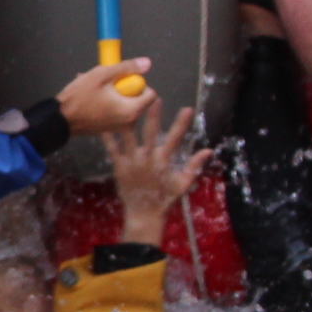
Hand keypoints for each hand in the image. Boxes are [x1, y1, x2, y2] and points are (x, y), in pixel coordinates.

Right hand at [57, 57, 156, 135]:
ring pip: (126, 104)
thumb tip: (147, 63)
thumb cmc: (80, 97)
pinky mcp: (111, 130)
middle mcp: (130, 122)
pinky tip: (93, 97)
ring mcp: (120, 128)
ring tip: (95, 88)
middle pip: (138, 99)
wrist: (60, 119)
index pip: (151, 94)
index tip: (121, 81)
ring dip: (115, 94)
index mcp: (132, 110)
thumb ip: (127, 68)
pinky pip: (117, 112)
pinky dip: (109, 103)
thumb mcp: (102, 75)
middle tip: (105, 83)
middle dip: (124, 88)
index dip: (138, 83)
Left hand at [105, 101, 213, 245]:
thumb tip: (209, 150)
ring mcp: (132, 162)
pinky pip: (112, 148)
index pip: (175, 138)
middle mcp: (148, 158)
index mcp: (164, 160)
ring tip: (125, 104)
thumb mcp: (183, 183)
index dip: (181, 123)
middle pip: (150, 132)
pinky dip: (108, 136)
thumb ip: (195, 165)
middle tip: (153, 98)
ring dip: (128, 120)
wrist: (144, 214)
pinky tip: (103, 123)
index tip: (187, 109)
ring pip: (129, 136)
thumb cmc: (165, 198)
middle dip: (152, 115)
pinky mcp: (120, 166)